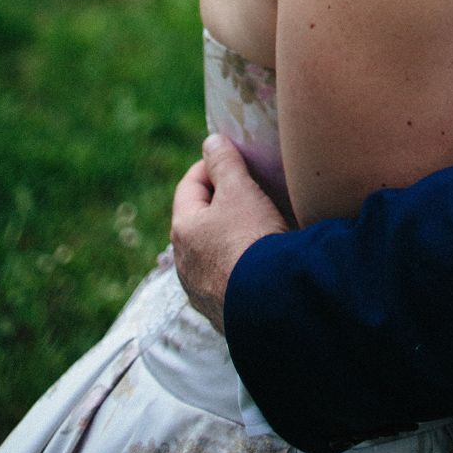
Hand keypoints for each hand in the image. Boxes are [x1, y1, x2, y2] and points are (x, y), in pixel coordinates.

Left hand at [171, 135, 290, 332]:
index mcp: (183, 229)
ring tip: (256, 225)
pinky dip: (238, 263)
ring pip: (211, 252)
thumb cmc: (250, 239)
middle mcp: (184, 263)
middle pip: (199, 220)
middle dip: (220, 202)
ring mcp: (200, 291)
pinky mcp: (221, 311)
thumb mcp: (240, 191)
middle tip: (249, 190)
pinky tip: (258, 261)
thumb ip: (224, 163)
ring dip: (228, 236)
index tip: (232, 159)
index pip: (189, 185)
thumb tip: (211, 141)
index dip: (210, 165)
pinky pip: (226, 278)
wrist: (269, 303)